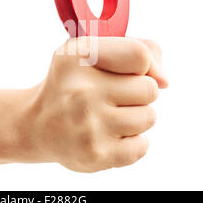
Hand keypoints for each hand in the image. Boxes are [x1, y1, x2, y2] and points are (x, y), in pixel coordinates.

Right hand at [23, 37, 167, 172]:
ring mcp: (88, 125)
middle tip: (114, 96)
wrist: (38, 125)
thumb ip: (135, 48)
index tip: (135, 72)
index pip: (140, 55)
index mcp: (78, 57)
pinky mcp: (95, 154)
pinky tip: (108, 135)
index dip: (146, 65)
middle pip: (149, 89)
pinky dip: (131, 142)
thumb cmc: (73, 83)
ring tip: (109, 116)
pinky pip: (142, 146)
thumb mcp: (90, 52)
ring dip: (136, 117)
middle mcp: (81, 91)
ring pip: (149, 117)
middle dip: (138, 93)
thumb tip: (164, 80)